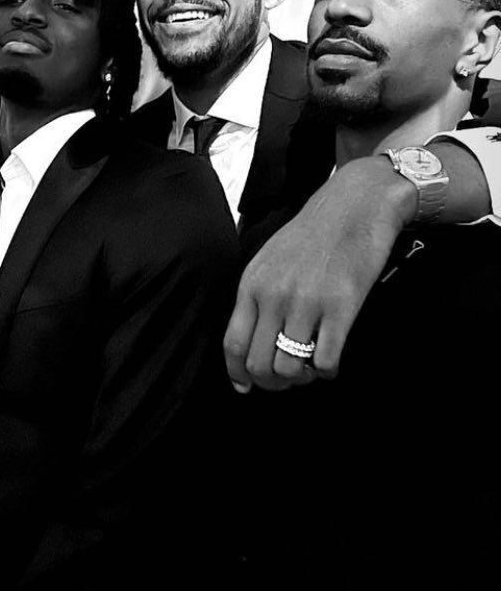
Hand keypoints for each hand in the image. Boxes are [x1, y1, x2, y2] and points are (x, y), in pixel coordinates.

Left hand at [224, 156, 414, 389]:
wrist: (355, 204)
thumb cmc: (314, 234)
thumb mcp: (270, 259)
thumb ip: (257, 297)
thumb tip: (249, 344)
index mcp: (252, 284)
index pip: (234, 344)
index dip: (238, 374)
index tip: (245, 386)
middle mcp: (274, 295)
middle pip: (260, 365)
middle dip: (273, 383)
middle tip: (289, 379)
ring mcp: (307, 301)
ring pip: (291, 369)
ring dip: (302, 377)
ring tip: (311, 366)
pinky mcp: (341, 306)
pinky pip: (325, 360)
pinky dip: (327, 370)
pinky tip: (332, 360)